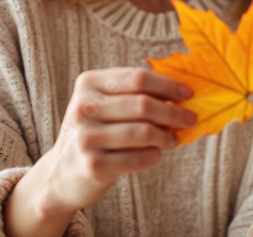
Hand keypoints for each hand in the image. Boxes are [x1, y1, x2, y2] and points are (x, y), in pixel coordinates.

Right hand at [31, 67, 196, 213]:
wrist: (62, 174)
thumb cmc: (96, 132)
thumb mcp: (106, 104)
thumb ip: (136, 94)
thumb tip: (183, 93)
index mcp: (89, 84)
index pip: (138, 77)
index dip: (168, 85)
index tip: (188, 94)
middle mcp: (83, 107)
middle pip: (143, 104)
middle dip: (173, 112)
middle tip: (190, 119)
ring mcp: (85, 137)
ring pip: (142, 132)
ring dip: (166, 136)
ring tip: (174, 139)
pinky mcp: (92, 166)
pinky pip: (136, 158)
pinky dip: (153, 156)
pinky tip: (156, 154)